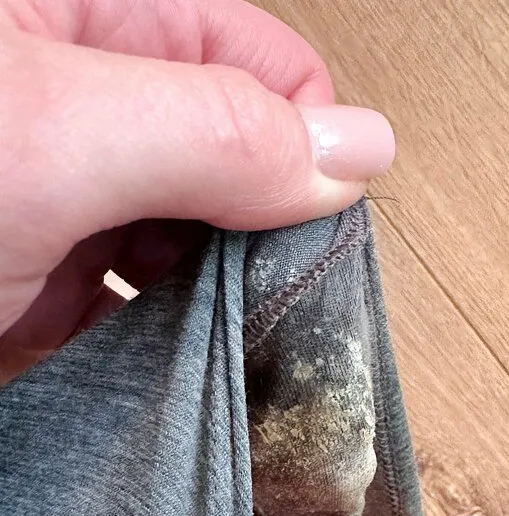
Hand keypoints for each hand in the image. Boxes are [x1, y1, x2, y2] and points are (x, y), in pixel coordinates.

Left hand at [0, 0, 394, 380]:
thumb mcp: (54, 135)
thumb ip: (212, 133)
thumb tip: (358, 150)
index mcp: (88, 19)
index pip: (252, 63)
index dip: (302, 141)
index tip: (313, 228)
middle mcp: (79, 110)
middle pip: (228, 164)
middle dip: (260, 238)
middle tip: (270, 302)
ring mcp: (56, 205)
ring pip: (185, 249)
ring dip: (216, 304)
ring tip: (223, 344)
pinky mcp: (32, 288)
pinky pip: (126, 315)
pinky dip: (156, 350)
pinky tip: (164, 369)